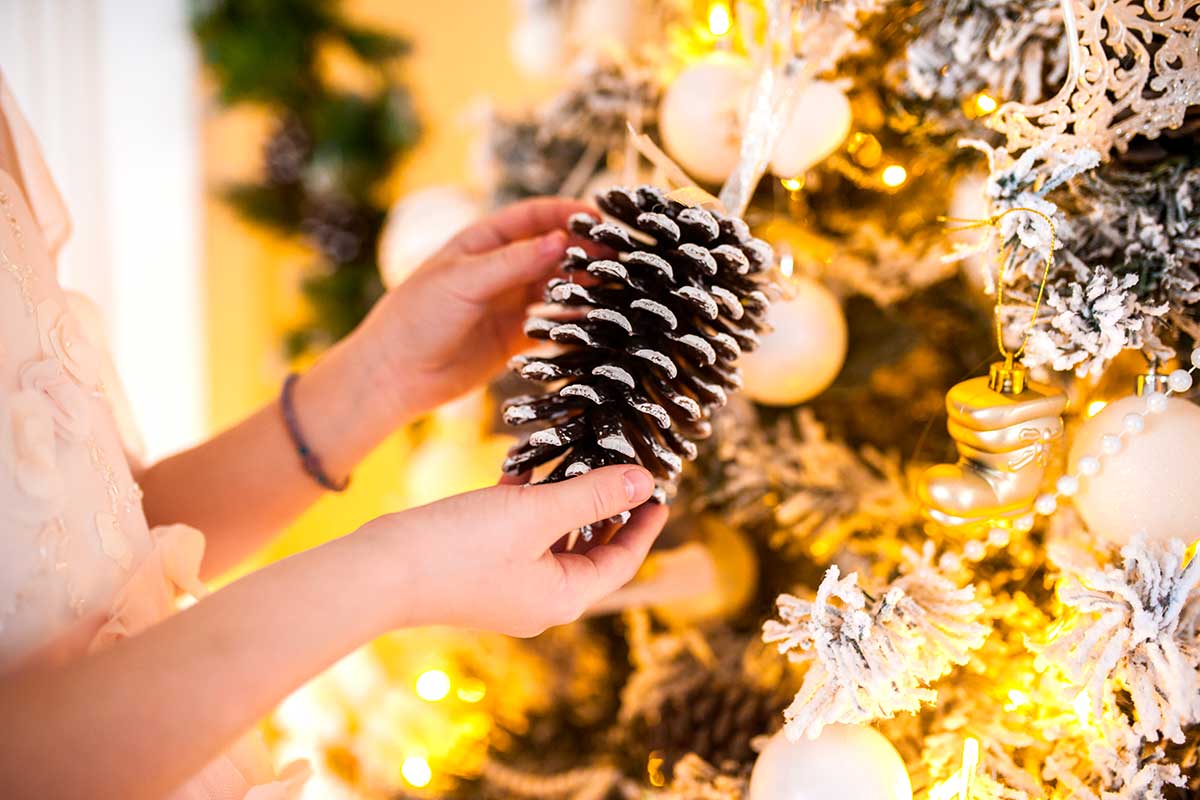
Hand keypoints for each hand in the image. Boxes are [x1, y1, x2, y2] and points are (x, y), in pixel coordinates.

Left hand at [354, 197, 595, 423]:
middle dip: (585, 250)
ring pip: (557, 286)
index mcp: (483, 243)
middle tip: (618, 257)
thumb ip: (513, 263)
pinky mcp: (516, 338)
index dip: (567, 214)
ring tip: (614, 287)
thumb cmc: (416, 318)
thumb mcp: (462, 282)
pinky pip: (553, 324)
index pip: (534, 217)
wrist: (394, 376)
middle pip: (553, 251)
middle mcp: (501, 269)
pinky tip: (595, 322)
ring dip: (584, 285)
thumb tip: (562, 240)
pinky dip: (574, 322)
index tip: (600, 219)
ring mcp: (510, 303)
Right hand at [363, 465, 667, 636]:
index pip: (622, 561)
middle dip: (605, 510)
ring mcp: (509, 589)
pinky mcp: (481, 572)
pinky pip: (521, 538)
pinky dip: (529, 507)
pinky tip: (523, 471)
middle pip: (590, 553)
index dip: (644, 524)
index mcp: (564, 597)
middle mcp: (541, 601)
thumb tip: (644, 482)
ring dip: (566, 503)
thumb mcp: (536, 513)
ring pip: (554, 542)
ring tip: (576, 462)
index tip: (659, 491)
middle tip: (621, 470)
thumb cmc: (460, 547)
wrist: (379, 571)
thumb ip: (592, 495)